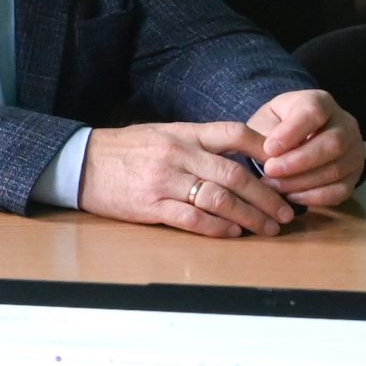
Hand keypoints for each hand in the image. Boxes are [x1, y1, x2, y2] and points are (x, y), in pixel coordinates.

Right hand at [78, 121, 294, 237]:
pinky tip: (232, 233)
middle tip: (286, 212)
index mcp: (183, 133)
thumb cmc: (122, 150)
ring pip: (219, 199)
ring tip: (267, 228)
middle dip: (267, 197)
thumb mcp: (161, 134)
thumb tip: (238, 157)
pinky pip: (192, 218)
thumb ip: (197, 143)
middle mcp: (177, 154)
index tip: (286, 167)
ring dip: (249, 217)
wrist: (79, 163)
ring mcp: (163, 180)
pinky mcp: (149, 205)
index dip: (266, 149)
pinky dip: (217, 228)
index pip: (234, 133)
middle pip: (236, 175)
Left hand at [249, 89, 364, 207]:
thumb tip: (261, 151)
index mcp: (321, 102)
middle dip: (298, 161)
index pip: (314, 113)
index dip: (292, 132)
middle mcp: (345, 124)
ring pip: (336, 169)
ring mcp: (354, 150)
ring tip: (273, 186)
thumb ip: (263, 133)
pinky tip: (290, 196)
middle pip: (333, 144)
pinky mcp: (354, 175)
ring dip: (302, 182)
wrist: (295, 139)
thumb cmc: (276, 126)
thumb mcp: (265, 121)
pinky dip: (314, 197)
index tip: (268, 149)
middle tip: (270, 170)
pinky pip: (341, 191)